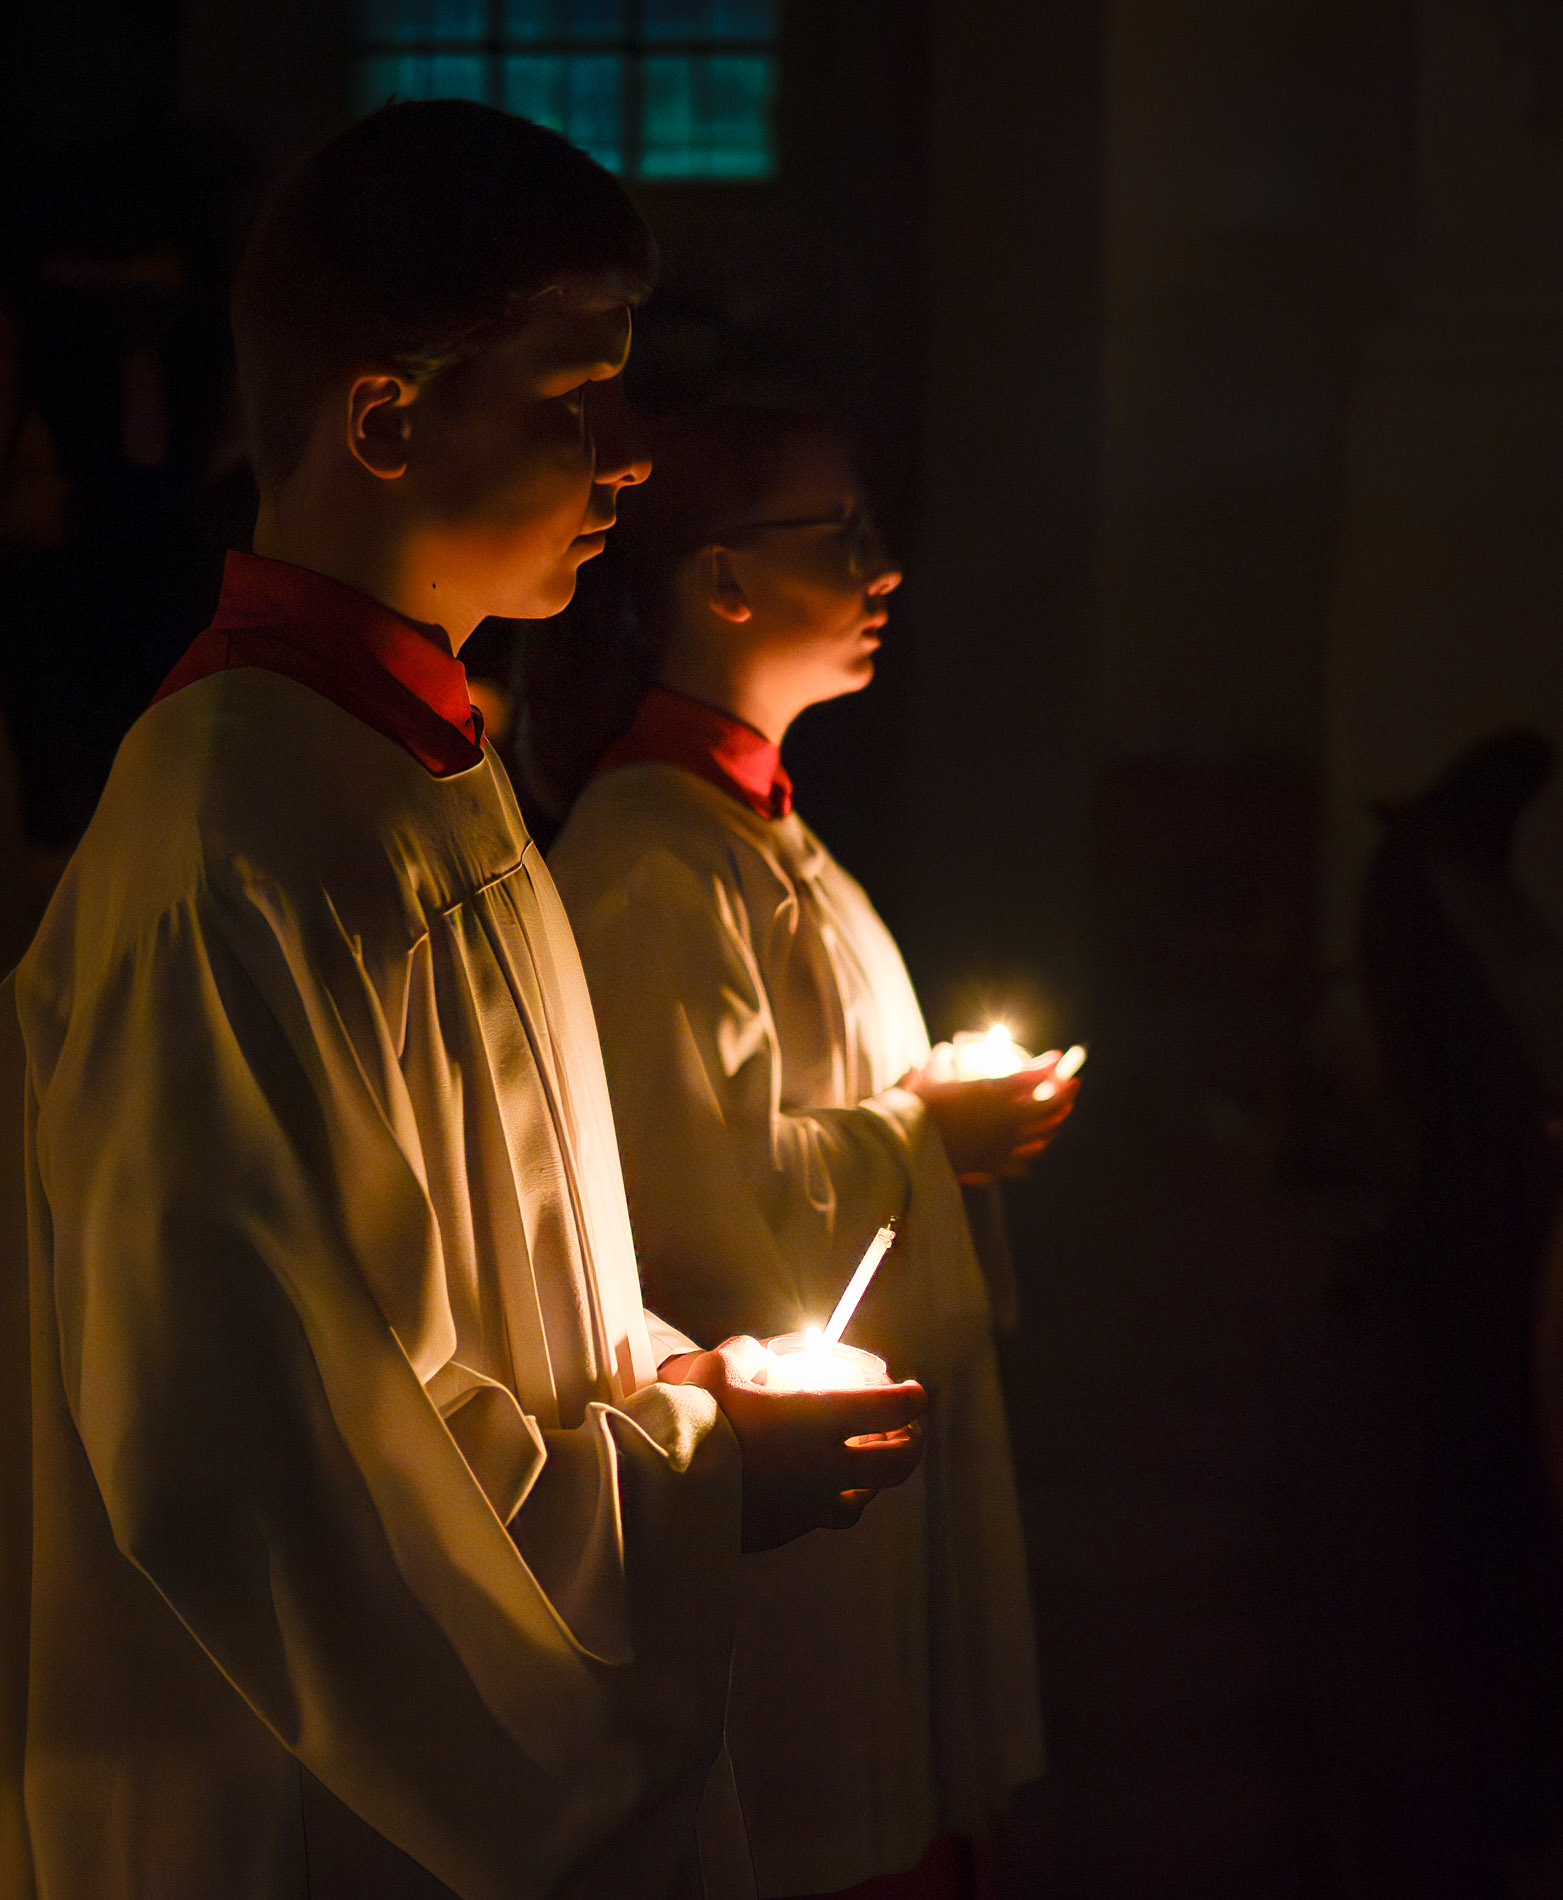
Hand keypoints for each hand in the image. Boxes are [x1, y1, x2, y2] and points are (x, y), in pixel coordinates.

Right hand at [659, 1336, 927, 1551]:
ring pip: (860, 1502)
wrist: (662, 1489)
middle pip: (896, 1465)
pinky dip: (823, 1500)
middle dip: (911, 1446)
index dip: (912, 1398)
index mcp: (819, 1421)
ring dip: (870, 1482)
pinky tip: (806, 1487)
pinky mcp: (783, 1533)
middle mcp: (825, 1468)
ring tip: (860, 1466)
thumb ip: (747, 1356)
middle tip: (907, 1431)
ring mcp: (807, 1507)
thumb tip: (759, 1356)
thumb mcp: (716, 1369)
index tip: (913, 1392)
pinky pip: (817, 1518)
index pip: (892, 1410)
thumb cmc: (692, 1420)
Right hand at [905, 1055, 1078, 1184]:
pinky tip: (1040, 1143)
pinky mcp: (996, 1164)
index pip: (1033, 1077)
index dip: (1049, 1066)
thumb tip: (947, 1050)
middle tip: (1073, 1082)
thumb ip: (943, 1060)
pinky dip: (1038, 1145)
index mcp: (995, 1094)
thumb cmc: (919, 1107)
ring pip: (1044, 1134)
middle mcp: (1008, 1120)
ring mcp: (1005, 1144)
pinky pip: (1027, 1155)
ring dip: (1057, 1119)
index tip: (1059, 1057)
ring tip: (1063, 1111)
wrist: (909, 1146)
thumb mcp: (932, 1076)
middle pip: (1050, 1106)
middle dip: (1066, 1092)